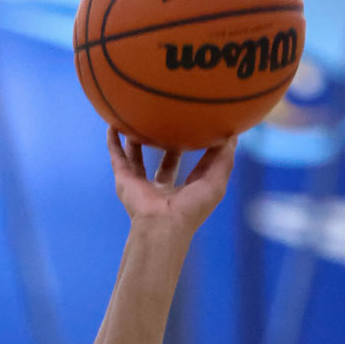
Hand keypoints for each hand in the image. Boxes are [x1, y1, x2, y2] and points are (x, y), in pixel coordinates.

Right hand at [107, 130, 236, 237]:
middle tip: (172, 122)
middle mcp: (162, 187)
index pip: (194, 166)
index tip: (203, 127)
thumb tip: (233, 134)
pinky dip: (113, 142)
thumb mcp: (216, 181)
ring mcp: (142, 183)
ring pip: (138, 157)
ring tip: (137, 119)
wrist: (162, 224)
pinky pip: (117, 157)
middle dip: (168, 144)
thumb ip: (224, 158)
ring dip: (137, 141)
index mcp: (186, 190)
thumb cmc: (192, 208)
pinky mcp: (124, 180)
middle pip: (165, 162)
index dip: (199, 149)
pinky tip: (112, 125)